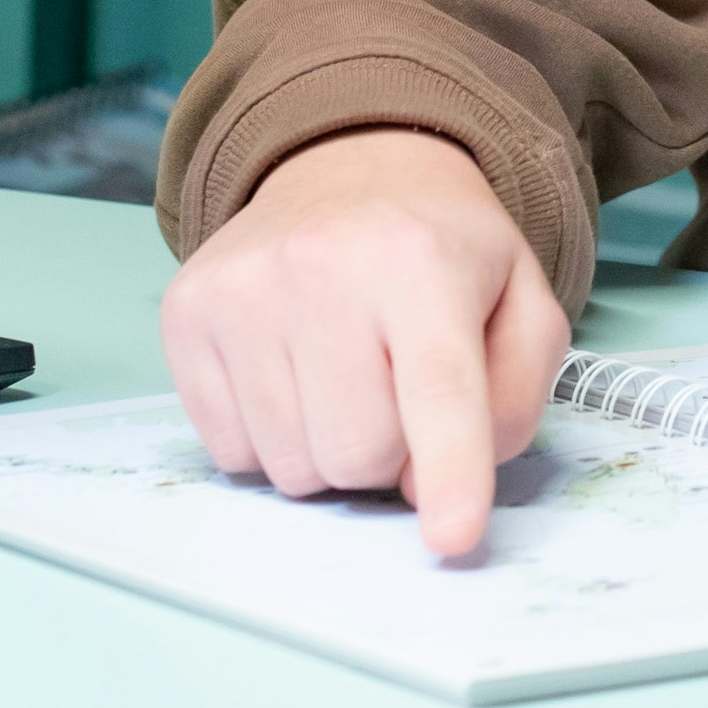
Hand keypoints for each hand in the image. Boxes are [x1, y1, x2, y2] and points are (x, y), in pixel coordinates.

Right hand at [158, 125, 569, 562]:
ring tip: (346, 376)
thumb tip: (429, 485)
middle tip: (397, 392)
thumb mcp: (520, 303)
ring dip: (328, 450)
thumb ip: (509, 399)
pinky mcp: (187, 312)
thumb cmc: (442, 252)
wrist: (348, 167)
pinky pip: (230, 452)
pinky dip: (271, 438)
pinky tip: (293, 373)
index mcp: (422, 259)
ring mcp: (241, 289)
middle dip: (389, 455)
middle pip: (357, 452)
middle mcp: (320, 266)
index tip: (451, 539)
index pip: (438, 387)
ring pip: (290, 465)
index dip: (449, 471)